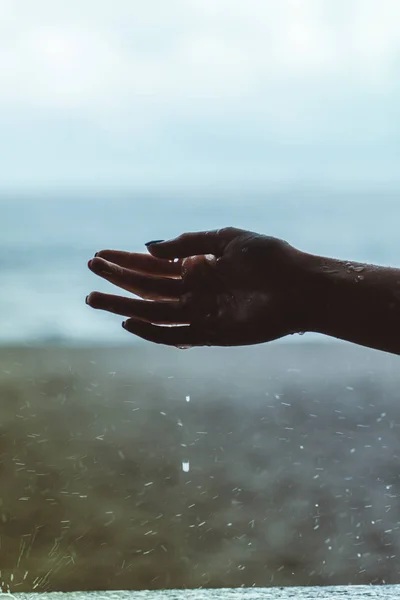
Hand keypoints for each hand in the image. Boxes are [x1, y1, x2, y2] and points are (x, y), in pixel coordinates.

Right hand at [86, 227, 308, 347]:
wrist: (302, 287)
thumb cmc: (270, 258)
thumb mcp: (227, 238)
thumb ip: (188, 242)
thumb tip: (150, 247)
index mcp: (199, 267)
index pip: (154, 264)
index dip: (127, 260)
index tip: (100, 255)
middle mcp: (196, 291)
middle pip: (147, 287)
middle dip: (118, 280)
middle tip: (90, 271)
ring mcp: (202, 313)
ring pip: (154, 311)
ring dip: (123, 305)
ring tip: (94, 297)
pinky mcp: (212, 335)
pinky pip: (176, 335)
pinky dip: (152, 330)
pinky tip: (129, 321)